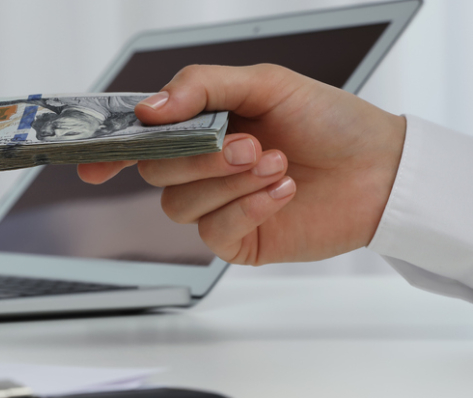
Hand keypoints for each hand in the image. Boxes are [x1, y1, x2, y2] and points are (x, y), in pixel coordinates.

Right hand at [79, 64, 405, 264]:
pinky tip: (283, 191)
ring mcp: (217, 207)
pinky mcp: (238, 240)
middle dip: (199, 159)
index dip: (109, 151)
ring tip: (277, 164)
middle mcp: (202, 169)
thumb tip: (150, 108)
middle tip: (248, 144)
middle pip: (155, 173)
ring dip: (230, 182)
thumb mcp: (265, 83)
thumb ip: (201, 88)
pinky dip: (249, 208)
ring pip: (179, 206)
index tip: (91, 163)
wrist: (381, 170)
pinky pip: (214, 232)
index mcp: (200, 127)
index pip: (139, 140)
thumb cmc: (330, 121)